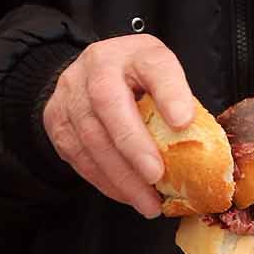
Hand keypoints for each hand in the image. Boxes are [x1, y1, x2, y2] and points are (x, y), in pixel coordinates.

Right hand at [42, 33, 195, 217]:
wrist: (91, 71)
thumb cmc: (137, 76)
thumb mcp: (163, 76)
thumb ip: (177, 100)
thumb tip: (198, 145)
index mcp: (134, 52)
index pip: (153, 65)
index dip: (169, 93)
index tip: (184, 121)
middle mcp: (96, 65)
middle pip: (109, 103)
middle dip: (133, 146)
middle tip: (156, 178)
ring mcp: (70, 92)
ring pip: (89, 136)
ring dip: (120, 176)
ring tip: (146, 201)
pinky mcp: (55, 119)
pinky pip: (77, 155)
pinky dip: (104, 180)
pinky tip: (125, 194)